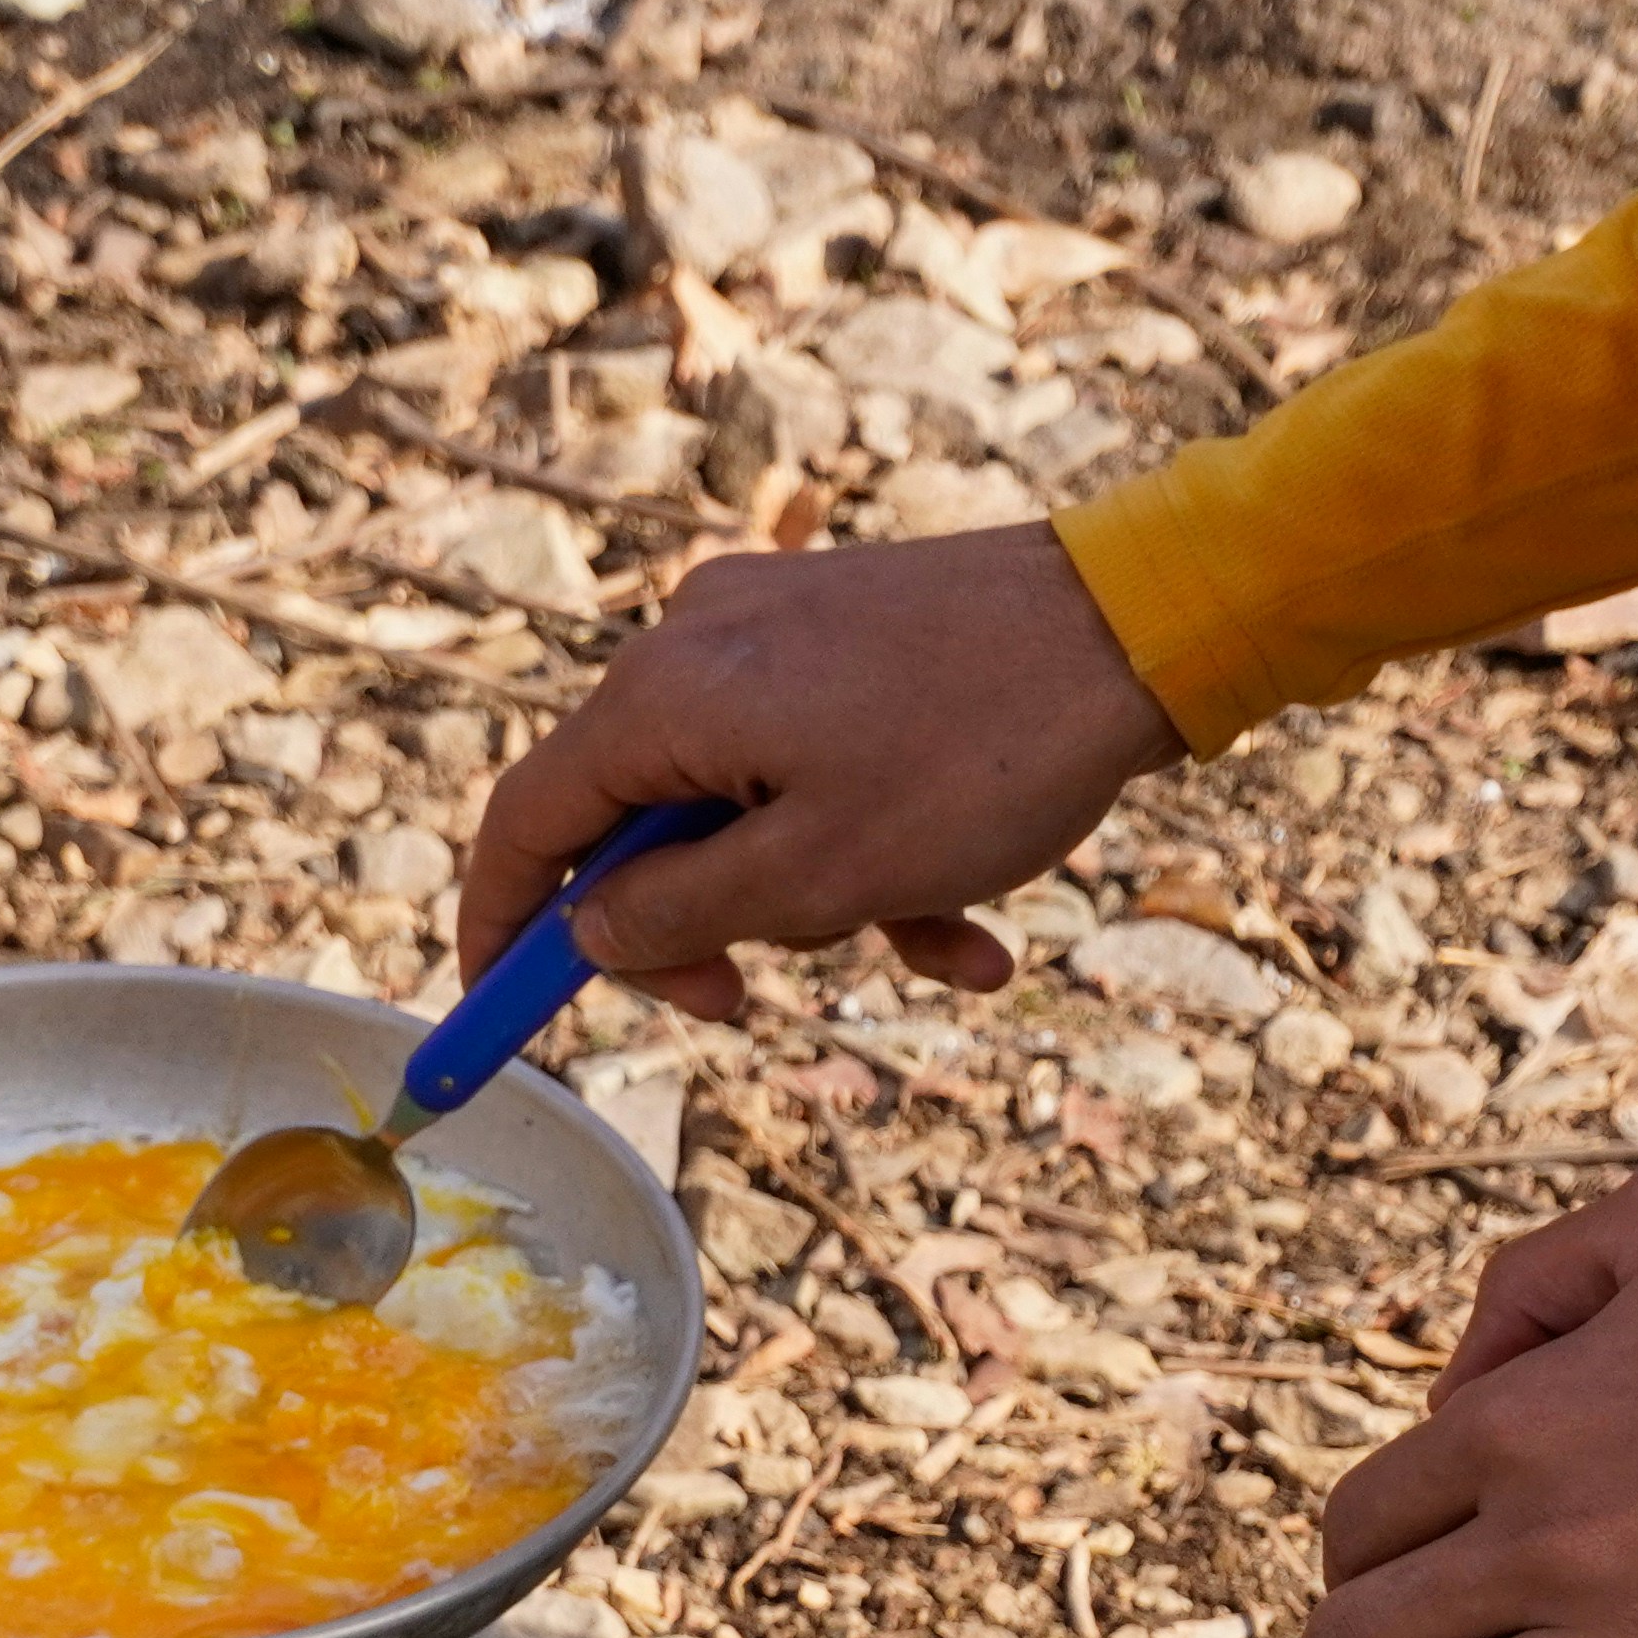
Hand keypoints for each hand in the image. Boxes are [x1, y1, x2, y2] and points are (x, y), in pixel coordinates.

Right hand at [460, 519, 1187, 1020]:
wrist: (1139, 627)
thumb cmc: (982, 755)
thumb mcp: (815, 878)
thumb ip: (679, 915)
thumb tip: (587, 932)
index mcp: (664, 699)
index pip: (526, 824)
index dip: (500, 927)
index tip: (498, 1011)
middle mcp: (696, 645)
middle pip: (637, 823)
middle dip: (702, 927)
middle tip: (746, 1008)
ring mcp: (772, 630)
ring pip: (744, 810)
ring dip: (821, 902)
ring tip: (939, 944)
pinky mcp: (841, 634)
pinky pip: (814, 766)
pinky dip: (871, 852)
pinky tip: (971, 921)